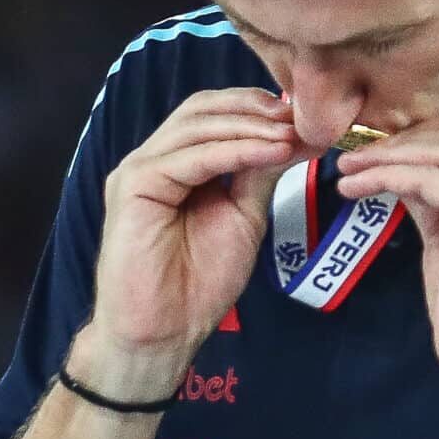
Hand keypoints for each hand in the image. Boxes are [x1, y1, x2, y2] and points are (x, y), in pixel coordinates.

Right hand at [84, 88, 297, 391]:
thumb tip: (294, 136)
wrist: (166, 331)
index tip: (304, 114)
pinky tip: (270, 152)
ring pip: (198, 126)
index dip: (257, 107)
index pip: (214, 113)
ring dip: (251, 126)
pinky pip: (191, 158)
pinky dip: (236, 151)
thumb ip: (260, 173)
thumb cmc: (199, 282)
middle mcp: (154, 158)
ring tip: (291, 134)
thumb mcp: (243, 216)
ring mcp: (141, 170)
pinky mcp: (134, 186)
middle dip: (255, 108)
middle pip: (202, 109)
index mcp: (177, 162)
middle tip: (300, 115)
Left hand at [334, 119, 438, 408]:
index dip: (437, 133)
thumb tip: (399, 161)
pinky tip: (357, 186)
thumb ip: (438, 194)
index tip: (393, 146)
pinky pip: (427, 179)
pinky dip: (386, 176)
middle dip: (407, 140)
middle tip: (360, 154)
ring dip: (388, 155)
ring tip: (350, 167)